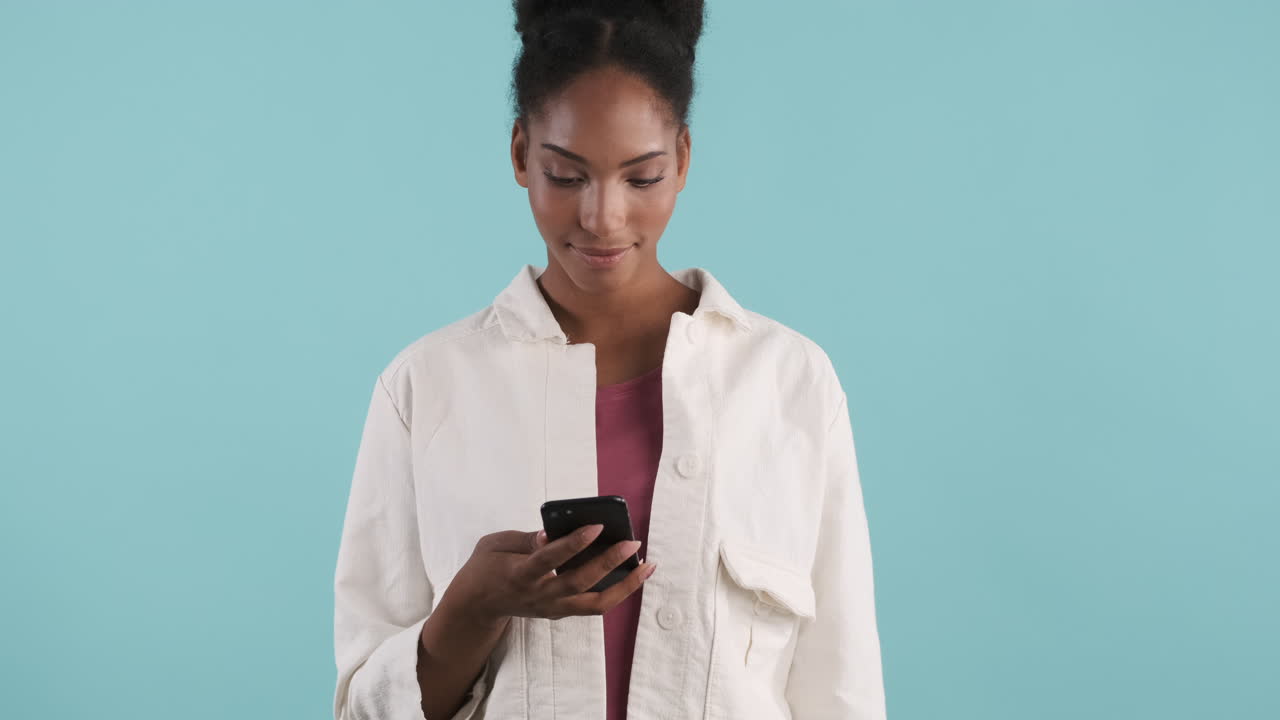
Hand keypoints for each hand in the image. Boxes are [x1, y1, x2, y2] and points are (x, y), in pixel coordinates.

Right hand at [444, 524, 656, 626]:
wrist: (476, 605)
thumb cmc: (486, 566)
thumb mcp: (496, 544)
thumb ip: (526, 539)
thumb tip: (553, 533)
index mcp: (519, 574)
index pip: (550, 558)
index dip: (573, 543)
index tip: (596, 526)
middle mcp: (539, 595)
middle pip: (580, 583)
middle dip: (609, 562)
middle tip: (632, 542)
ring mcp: (552, 608)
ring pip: (595, 604)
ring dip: (625, 586)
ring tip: (646, 566)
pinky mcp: (560, 612)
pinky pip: (593, 606)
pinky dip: (616, 591)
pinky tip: (633, 574)